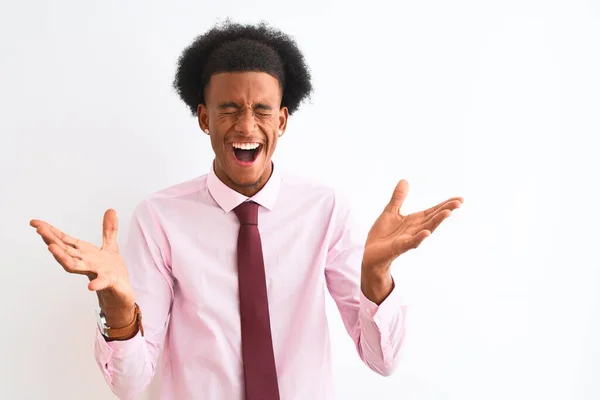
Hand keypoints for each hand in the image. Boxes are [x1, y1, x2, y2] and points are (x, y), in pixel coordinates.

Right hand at [30, 209, 135, 324]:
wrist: (122, 292)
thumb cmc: (111, 271)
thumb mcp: (111, 247)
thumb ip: (109, 230)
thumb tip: (110, 210)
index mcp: (84, 253)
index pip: (65, 241)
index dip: (51, 231)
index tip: (36, 223)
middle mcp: (85, 263)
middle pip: (65, 251)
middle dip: (51, 240)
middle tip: (39, 230)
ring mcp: (95, 273)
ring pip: (75, 265)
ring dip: (62, 258)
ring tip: (51, 248)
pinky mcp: (108, 283)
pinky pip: (102, 283)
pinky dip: (97, 283)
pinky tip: (91, 286)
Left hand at [363, 180, 462, 272]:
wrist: (370, 253)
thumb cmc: (382, 234)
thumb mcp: (390, 211)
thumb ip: (398, 198)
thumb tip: (405, 180)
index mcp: (414, 220)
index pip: (433, 211)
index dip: (446, 204)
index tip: (460, 199)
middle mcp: (415, 229)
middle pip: (433, 218)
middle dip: (446, 210)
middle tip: (459, 202)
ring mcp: (409, 238)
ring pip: (426, 228)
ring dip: (437, 221)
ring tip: (448, 212)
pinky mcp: (400, 246)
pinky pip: (411, 242)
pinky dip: (419, 237)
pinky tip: (427, 232)